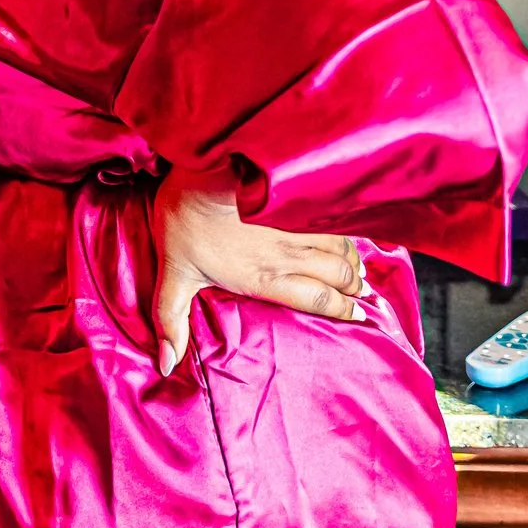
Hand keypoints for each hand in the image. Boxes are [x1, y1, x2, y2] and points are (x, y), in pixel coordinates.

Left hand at [149, 165, 366, 375]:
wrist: (201, 163)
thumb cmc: (184, 219)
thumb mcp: (173, 273)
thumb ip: (171, 319)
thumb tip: (164, 364)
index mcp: (265, 277)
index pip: (318, 300)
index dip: (343, 310)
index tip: (359, 315)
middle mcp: (289, 255)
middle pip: (339, 275)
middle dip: (355, 286)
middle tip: (362, 293)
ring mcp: (298, 225)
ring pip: (342, 248)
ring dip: (355, 260)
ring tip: (359, 269)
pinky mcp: (297, 199)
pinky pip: (335, 217)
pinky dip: (348, 230)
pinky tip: (351, 234)